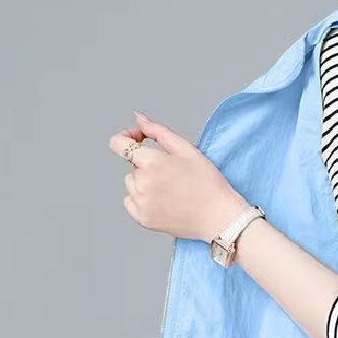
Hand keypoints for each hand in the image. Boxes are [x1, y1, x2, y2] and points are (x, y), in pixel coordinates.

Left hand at [109, 111, 249, 242]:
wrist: (219, 217)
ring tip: (171, 189)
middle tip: (174, 174)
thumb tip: (138, 118)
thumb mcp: (187, 149)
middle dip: (148, 164)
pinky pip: (131, 201)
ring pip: (132, 183)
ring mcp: (140, 203)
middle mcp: (141, 183)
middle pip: (132, 165)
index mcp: (151, 162)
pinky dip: (143, 199)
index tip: (140, 140)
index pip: (118, 144)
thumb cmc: (208, 182)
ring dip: (145, 182)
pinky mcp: (142, 218)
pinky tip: (165, 201)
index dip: (127, 137)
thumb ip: (158, 131)